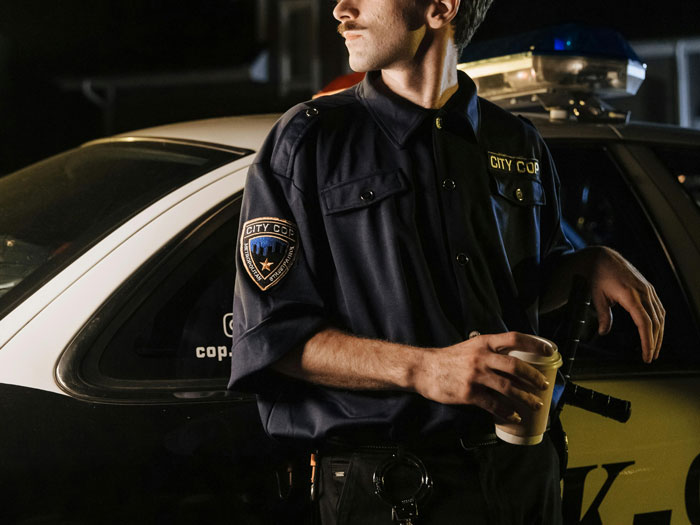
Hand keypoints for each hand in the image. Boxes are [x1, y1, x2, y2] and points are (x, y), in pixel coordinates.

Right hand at [414, 332, 552, 422]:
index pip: (514, 338)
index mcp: (484, 343)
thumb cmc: (448, 359)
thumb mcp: (470, 348)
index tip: (550, 351)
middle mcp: (481, 357)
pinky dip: (507, 411)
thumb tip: (512, 362)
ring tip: (535, 404)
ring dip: (525, 398)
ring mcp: (475, 376)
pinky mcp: (469, 393)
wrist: (423, 369)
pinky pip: (493, 404)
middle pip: (516, 366)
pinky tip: (514, 416)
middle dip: (534, 377)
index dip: (534, 344)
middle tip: (543, 385)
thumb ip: (489, 351)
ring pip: (508, 388)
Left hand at [588, 247, 664, 362]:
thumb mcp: (596, 296)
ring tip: (654, 348)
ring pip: (660, 316)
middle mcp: (643, 292)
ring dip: (659, 333)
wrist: (603, 258)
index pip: (644, 323)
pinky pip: (658, 307)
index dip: (647, 341)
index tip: (646, 354)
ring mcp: (648, 289)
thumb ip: (603, 315)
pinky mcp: (648, 288)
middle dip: (654, 342)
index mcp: (630, 295)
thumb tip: (604, 332)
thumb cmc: (598, 276)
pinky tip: (656, 331)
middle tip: (650, 356)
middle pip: (655, 322)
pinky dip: (659, 321)